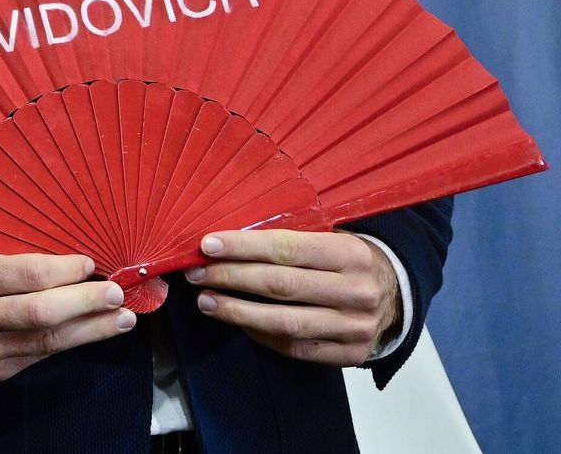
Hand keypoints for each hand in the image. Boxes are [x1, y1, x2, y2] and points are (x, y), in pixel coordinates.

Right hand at [0, 253, 134, 381]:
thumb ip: (15, 263)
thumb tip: (73, 263)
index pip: (25, 275)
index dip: (63, 271)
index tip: (89, 263)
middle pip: (40, 313)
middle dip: (85, 303)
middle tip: (117, 294)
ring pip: (46, 342)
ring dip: (91, 330)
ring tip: (123, 319)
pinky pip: (37, 355)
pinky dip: (67, 342)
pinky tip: (90, 332)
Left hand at [186, 229, 400, 365]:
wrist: (394, 293)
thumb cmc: (346, 258)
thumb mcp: (329, 236)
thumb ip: (288, 236)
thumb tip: (227, 240)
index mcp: (350, 254)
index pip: (287, 248)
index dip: (243, 247)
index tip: (207, 245)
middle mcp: (357, 292)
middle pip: (281, 286)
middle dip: (230, 278)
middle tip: (195, 273)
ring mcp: (355, 327)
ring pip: (285, 323)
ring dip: (237, 312)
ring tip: (206, 301)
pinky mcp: (349, 354)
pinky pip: (294, 348)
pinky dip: (260, 335)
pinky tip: (237, 322)